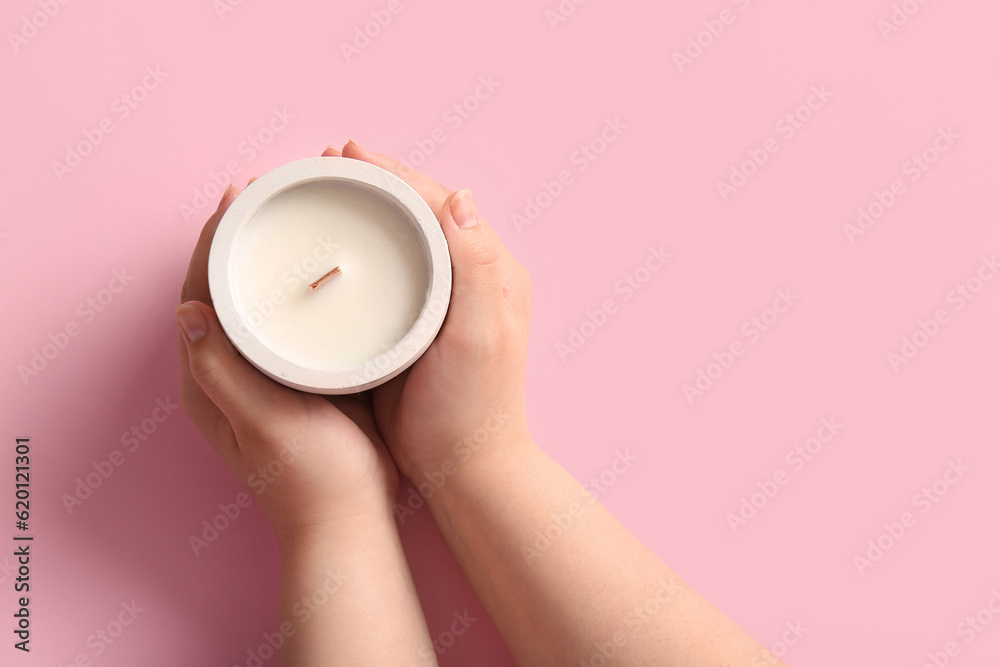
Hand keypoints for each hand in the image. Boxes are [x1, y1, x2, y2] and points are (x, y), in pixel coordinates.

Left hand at [176, 158, 398, 544]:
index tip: (237, 198)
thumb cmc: (311, 476)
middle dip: (238, 241)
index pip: (197, 294)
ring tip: (293, 218)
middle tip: (267, 195)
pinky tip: (326, 268)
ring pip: (257, 301)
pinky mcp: (298, 377)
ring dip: (268, 259)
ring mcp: (265, 374)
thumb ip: (225, 372)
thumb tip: (186, 312)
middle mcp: (230, 372)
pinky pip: (288, 319)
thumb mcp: (266, 422)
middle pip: (223, 291)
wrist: (350, 516)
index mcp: (210, 380)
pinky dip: (298, 286)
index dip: (211, 243)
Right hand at [326, 142, 533, 483]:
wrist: (466, 467)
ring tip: (326, 189)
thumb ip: (475, 268)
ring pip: (406, 237)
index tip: (349, 154)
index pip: (442, 202)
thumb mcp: (478, 337)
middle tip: (327, 162)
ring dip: (369, 209)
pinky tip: (334, 247)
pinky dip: (366, 248)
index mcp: (492, 271)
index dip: (395, 174)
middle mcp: (473, 278)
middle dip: (376, 182)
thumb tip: (461, 198)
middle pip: (422, 212)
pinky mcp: (422, 326)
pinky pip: (395, 269)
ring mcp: (446, 301)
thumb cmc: (472, 408)